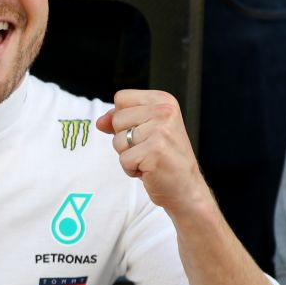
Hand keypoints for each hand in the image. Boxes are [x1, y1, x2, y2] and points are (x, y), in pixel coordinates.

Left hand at [95, 89, 211, 217]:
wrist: (185, 186)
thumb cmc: (164, 157)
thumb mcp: (144, 130)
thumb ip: (120, 120)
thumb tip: (100, 121)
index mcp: (163, 100)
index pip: (121, 98)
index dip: (123, 118)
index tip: (143, 130)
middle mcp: (164, 111)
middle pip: (117, 119)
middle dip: (124, 138)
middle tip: (147, 148)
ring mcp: (160, 131)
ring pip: (118, 140)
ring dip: (128, 155)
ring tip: (149, 158)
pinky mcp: (155, 151)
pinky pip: (123, 159)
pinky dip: (131, 168)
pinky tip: (149, 168)